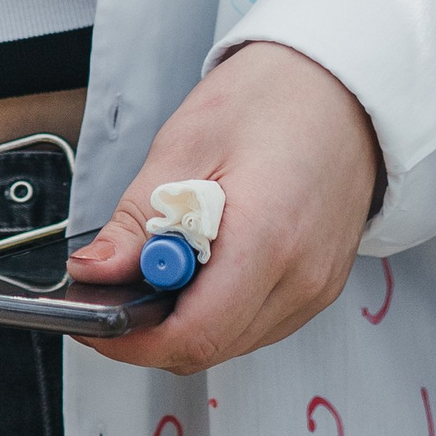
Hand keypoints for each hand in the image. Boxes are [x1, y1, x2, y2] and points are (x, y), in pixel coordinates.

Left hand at [67, 40, 380, 374]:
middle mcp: (303, 277)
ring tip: (170, 257)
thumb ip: (137, 223)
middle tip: (120, 283)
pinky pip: (257, 322)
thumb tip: (94, 273)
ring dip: (187, 317)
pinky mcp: (321, 286)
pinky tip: (207, 262)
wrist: (341, 86)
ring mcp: (318, 288)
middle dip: (153, 327)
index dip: (132, 339)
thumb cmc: (273, 100)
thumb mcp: (184, 147)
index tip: (94, 321)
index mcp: (268, 239)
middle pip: (209, 348)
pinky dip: (220, 306)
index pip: (193, 335)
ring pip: (232, 342)